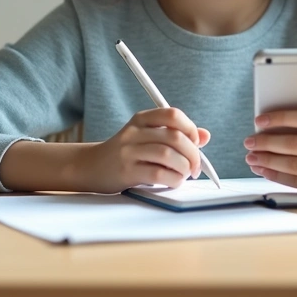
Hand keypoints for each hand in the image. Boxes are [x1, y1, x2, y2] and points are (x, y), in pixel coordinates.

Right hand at [76, 108, 210, 193]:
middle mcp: (134, 132)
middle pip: (175, 137)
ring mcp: (128, 151)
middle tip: (196, 166)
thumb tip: (205, 136)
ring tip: (184, 174)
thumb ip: (175, 135)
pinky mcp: (126, 171)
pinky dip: (173, 179)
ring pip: (168, 155)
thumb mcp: (147, 137)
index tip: (196, 142)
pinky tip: (173, 181)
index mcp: (141, 119)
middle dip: (193, 154)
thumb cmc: (125, 153)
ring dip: (184, 168)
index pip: (172, 115)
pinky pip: (157, 174)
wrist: (90, 167)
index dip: (190, 128)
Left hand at [244, 110, 296, 204]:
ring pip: (294, 165)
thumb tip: (275, 126)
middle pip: (296, 144)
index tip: (259, 120)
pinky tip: (265, 170)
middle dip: (266, 143)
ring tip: (252, 157)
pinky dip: (278, 176)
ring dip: (268, 161)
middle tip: (249, 141)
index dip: (280, 118)